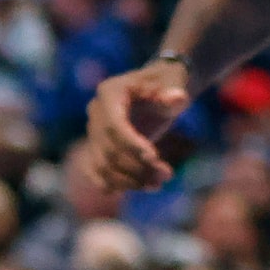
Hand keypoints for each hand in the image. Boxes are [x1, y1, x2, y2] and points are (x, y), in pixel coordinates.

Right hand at [86, 57, 191, 191]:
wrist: (157, 89)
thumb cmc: (166, 82)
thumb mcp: (173, 81)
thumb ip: (173, 91)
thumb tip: (176, 98)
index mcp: (109, 93)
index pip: (113, 125)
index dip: (130, 144)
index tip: (154, 158)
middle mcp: (95, 113)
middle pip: (108, 150)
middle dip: (136, 167)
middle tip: (166, 175)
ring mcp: (92, 132)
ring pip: (103, 166)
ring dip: (129, 181)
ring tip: (158, 184)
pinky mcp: (96, 149)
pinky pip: (98, 173)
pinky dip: (116, 184)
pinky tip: (140, 187)